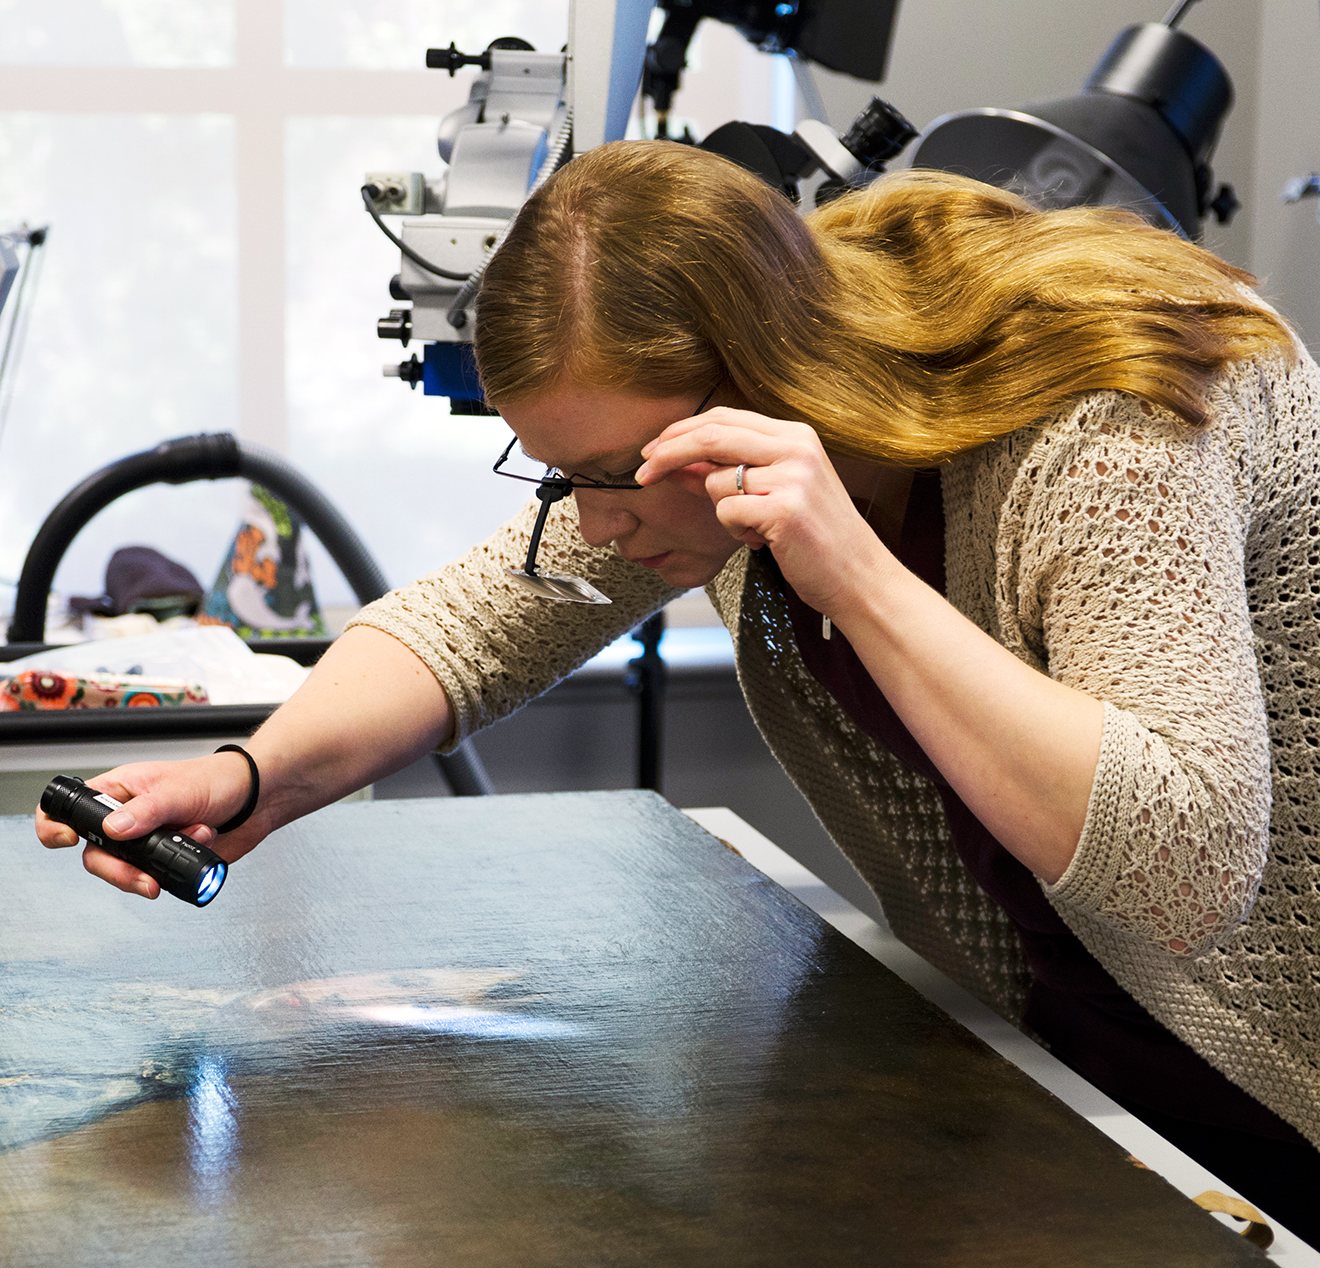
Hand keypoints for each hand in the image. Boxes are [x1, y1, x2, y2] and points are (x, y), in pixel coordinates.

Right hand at [34, 751, 265, 898]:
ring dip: (156, 868)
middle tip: (143, 878)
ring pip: (126, 871)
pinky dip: (179, 868)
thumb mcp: (179, 791)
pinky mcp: (167, 859)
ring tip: (192, 843)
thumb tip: (112, 830)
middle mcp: (127, 819)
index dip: (56, 827)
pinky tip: (203, 844)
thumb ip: (146, 812)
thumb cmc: (218, 779)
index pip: (70, 808)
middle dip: (118, 870)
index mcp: (119, 792)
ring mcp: (146, 842)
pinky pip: (159, 876)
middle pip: (96, 855)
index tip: (69, 842)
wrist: (259, 797)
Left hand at [636, 406, 890, 617]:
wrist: (859, 576)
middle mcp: (796, 447)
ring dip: (723, 512)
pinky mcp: (785, 509)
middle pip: (711, 435)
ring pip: (716, 482)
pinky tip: (765, 542)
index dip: (681, 431)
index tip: (652, 450)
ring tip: (756, 529)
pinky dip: (735, 531)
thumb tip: (678, 464)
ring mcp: (793, 476)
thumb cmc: (816, 538)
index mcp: (795, 435)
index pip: (724, 417)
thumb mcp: (775, 493)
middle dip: (668, 453)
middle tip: (642, 473)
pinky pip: (727, 513)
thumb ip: (730, 473)